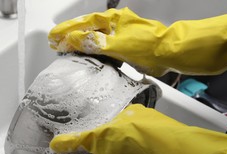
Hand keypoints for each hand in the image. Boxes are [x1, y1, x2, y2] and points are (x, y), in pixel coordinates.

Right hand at [48, 8, 226, 75]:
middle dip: (70, 37)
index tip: (52, 38)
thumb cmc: (150, 45)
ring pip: (95, 39)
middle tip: (54, 44)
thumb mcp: (118, 44)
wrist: (174, 53)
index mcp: (112, 20)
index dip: (66, 31)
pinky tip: (88, 59)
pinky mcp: (126, 48)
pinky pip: (104, 49)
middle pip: (87, 30)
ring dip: (80, 45)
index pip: (83, 24)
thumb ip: (95, 43)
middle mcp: (115, 26)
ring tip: (66, 51)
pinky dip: (93, 53)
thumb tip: (74, 40)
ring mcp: (121, 37)